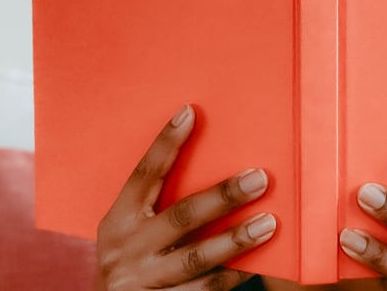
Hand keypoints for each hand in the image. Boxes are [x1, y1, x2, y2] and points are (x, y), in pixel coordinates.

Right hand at [96, 104, 275, 289]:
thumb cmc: (136, 260)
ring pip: (196, 259)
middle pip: (181, 216)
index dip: (165, 144)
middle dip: (223, 196)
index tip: (190, 112)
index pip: (144, 175)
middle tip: (259, 178)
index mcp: (118, 221)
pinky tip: (258, 265)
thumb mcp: (133, 231)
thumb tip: (215, 161)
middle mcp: (127, 251)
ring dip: (236, 240)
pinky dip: (232, 276)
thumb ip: (160, 205)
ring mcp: (145, 282)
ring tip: (268, 223)